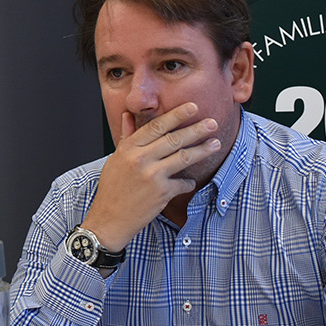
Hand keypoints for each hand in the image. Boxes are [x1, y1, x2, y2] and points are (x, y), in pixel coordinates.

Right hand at [81, 102, 221, 249]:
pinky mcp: (161, 192)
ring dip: (203, 150)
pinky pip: (183, 183)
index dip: (176, 115)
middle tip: (212, 122)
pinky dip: (188, 182)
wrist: (109, 218)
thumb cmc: (112, 188)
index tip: (192, 107)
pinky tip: (190, 182)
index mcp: (128, 148)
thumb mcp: (115, 159)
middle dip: (196, 129)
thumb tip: (127, 115)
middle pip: (174, 139)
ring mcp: (152, 175)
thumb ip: (126, 136)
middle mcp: (140, 159)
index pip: (156, 126)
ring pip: (184, 157)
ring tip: (216, 143)